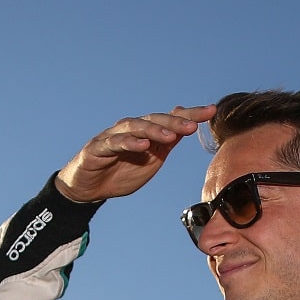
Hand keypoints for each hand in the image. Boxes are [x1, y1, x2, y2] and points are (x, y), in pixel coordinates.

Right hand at [55, 105, 215, 202]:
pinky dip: (128, 142)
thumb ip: (168, 143)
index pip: (170, 119)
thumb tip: (188, 125)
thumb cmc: (121, 171)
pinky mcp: (97, 148)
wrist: (89, 189)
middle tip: (194, 126)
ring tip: (171, 135)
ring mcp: (112, 136)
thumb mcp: (152, 159)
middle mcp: (130, 128)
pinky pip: (114, 143)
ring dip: (154, 130)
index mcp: (146, 131)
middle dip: (175, 122)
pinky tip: (142, 145)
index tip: (211, 111)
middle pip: (154, 120)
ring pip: (135, 127)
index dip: (190, 114)